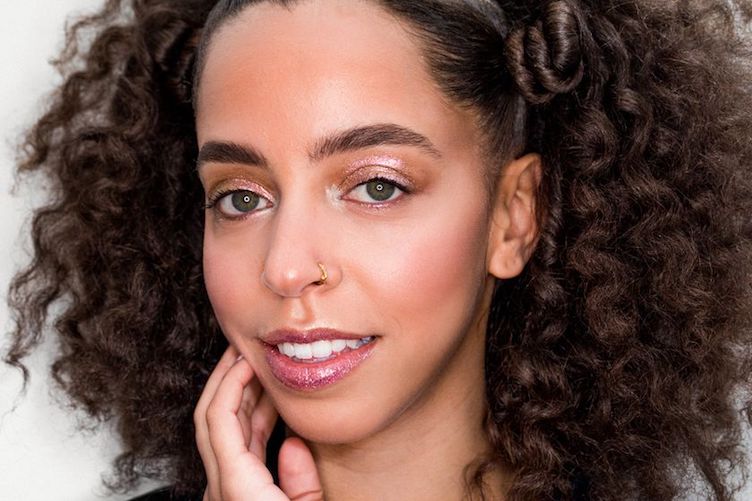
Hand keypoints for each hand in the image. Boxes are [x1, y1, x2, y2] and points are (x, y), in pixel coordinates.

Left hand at [194, 345, 323, 499]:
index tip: (249, 356)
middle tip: (242, 349)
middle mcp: (222, 487)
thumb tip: (292, 442)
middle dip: (225, 378)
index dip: (231, 380)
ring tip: (261, 369)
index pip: (219, 418)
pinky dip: (252, 421)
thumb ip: (301, 481)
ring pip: (225, 432)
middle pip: (211, 419)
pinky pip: (237, 448)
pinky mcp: (235, 495)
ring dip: (241, 396)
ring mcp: (226, 491)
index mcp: (236, 487)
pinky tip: (270, 405)